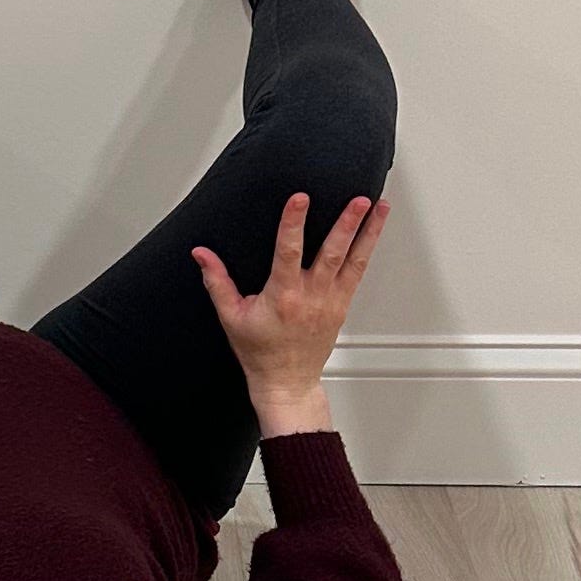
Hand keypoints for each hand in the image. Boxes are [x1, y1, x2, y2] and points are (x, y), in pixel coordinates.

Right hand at [191, 192, 389, 398]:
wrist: (286, 382)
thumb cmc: (259, 352)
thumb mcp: (230, 317)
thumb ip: (217, 281)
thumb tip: (201, 254)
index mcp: (282, 296)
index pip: (289, 252)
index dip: (294, 223)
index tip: (300, 199)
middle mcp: (311, 297)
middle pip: (332, 253)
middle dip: (347, 224)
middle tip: (359, 199)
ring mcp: (330, 301)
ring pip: (354, 260)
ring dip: (368, 231)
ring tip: (379, 206)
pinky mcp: (341, 306)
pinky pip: (358, 273)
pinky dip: (367, 249)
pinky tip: (374, 231)